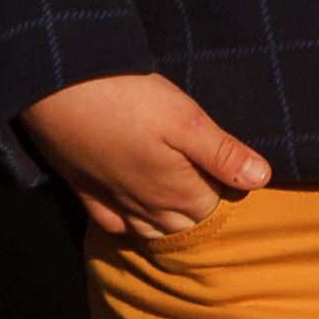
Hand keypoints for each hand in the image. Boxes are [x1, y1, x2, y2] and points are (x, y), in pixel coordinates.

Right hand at [21, 70, 272, 240]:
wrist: (56, 88)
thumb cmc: (126, 97)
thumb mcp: (184, 117)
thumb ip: (222, 152)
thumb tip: (262, 178)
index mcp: (175, 192)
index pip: (213, 208)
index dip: (224, 188)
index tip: (227, 167)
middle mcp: (145, 208)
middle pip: (183, 224)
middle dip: (199, 211)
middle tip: (206, 180)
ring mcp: (112, 202)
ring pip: (149, 230)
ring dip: (167, 223)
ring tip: (177, 202)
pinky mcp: (84, 191)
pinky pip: (113, 224)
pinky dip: (127, 225)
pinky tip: (131, 216)